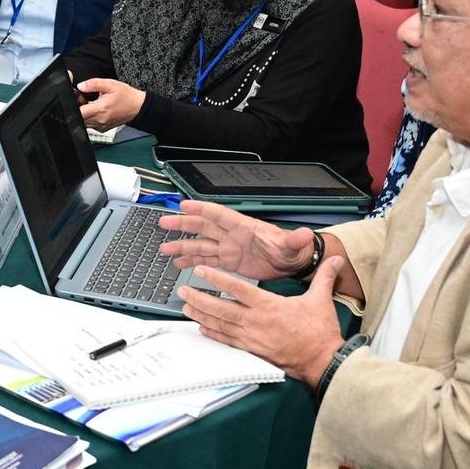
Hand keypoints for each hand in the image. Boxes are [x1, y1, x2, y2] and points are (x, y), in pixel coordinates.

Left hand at [76, 77, 144, 128]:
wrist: (138, 107)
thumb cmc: (127, 96)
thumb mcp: (110, 84)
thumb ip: (94, 84)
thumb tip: (81, 86)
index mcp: (101, 109)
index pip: (79, 113)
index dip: (74, 105)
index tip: (76, 98)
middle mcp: (100, 120)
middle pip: (79, 118)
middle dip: (78, 108)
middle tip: (82, 99)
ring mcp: (101, 126)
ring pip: (84, 122)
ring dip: (83, 114)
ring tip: (90, 104)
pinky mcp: (102, 129)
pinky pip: (90, 125)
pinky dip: (89, 118)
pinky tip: (95, 110)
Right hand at [156, 199, 313, 280]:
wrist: (291, 263)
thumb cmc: (291, 251)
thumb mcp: (292, 245)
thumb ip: (294, 239)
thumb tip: (305, 234)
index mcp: (244, 227)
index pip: (219, 215)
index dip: (201, 210)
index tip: (184, 205)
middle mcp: (232, 235)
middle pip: (203, 227)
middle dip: (183, 224)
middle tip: (164, 222)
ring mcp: (228, 248)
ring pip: (200, 245)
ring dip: (182, 246)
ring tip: (164, 249)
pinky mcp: (228, 262)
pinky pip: (206, 260)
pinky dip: (191, 262)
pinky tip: (179, 263)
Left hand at [179, 257, 347, 384]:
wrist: (321, 361)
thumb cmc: (319, 332)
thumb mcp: (321, 300)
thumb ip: (325, 277)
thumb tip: (334, 259)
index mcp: (269, 306)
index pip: (238, 289)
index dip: (217, 278)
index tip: (201, 271)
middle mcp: (256, 322)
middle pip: (221, 309)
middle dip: (199, 299)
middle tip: (182, 291)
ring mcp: (252, 338)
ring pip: (221, 325)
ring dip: (202, 316)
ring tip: (186, 308)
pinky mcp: (252, 351)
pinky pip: (228, 342)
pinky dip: (214, 335)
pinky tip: (202, 329)